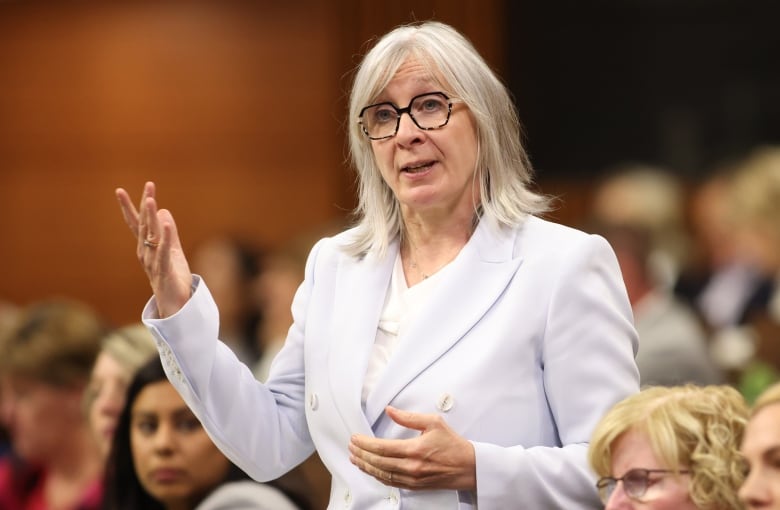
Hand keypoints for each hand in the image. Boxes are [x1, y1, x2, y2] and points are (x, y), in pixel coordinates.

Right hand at [115, 181, 192, 317]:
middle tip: (148, 186)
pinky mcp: (163, 271)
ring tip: (151, 200)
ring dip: (150, 218)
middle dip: (145, 206)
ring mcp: (152, 262)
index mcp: (146, 248)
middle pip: (143, 225)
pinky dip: (163, 237)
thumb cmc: (173, 279)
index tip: (120, 190)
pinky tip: (164, 223)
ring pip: (150, 236)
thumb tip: (164, 211)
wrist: (176, 306)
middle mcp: (145, 253)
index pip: (137, 224)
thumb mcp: (173, 251)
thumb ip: (168, 233)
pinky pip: (162, 252)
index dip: (131, 207)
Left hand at [348, 406, 475, 490]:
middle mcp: (411, 467)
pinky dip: (378, 476)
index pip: (382, 448)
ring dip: (366, 466)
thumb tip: (390, 411)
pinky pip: (391, 482)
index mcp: (415, 450)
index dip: (364, 443)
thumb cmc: (453, 445)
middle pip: (378, 462)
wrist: (468, 467)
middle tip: (351, 447)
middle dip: (361, 454)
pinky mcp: (414, 486)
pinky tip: (371, 470)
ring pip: (382, 474)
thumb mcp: (433, 422)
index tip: (355, 438)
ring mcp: (412, 479)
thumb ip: (409, 417)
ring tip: (355, 459)